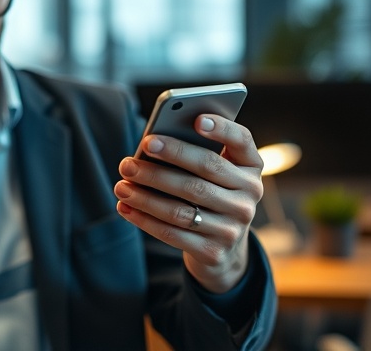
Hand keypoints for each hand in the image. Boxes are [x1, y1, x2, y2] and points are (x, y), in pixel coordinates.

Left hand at [114, 114, 263, 292]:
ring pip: (183, 206)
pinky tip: (125, 207)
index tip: (196, 119)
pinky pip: (173, 233)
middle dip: (164, 162)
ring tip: (120, 186)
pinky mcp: (215, 251)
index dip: (222, 128)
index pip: (241, 140)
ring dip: (146, 196)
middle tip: (130, 159)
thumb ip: (191, 154)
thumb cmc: (207, 193)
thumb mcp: (211, 174)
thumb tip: (150, 145)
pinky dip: (144, 219)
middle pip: (205, 171)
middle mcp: (249, 195)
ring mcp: (235, 226)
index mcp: (250, 166)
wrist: (222, 248)